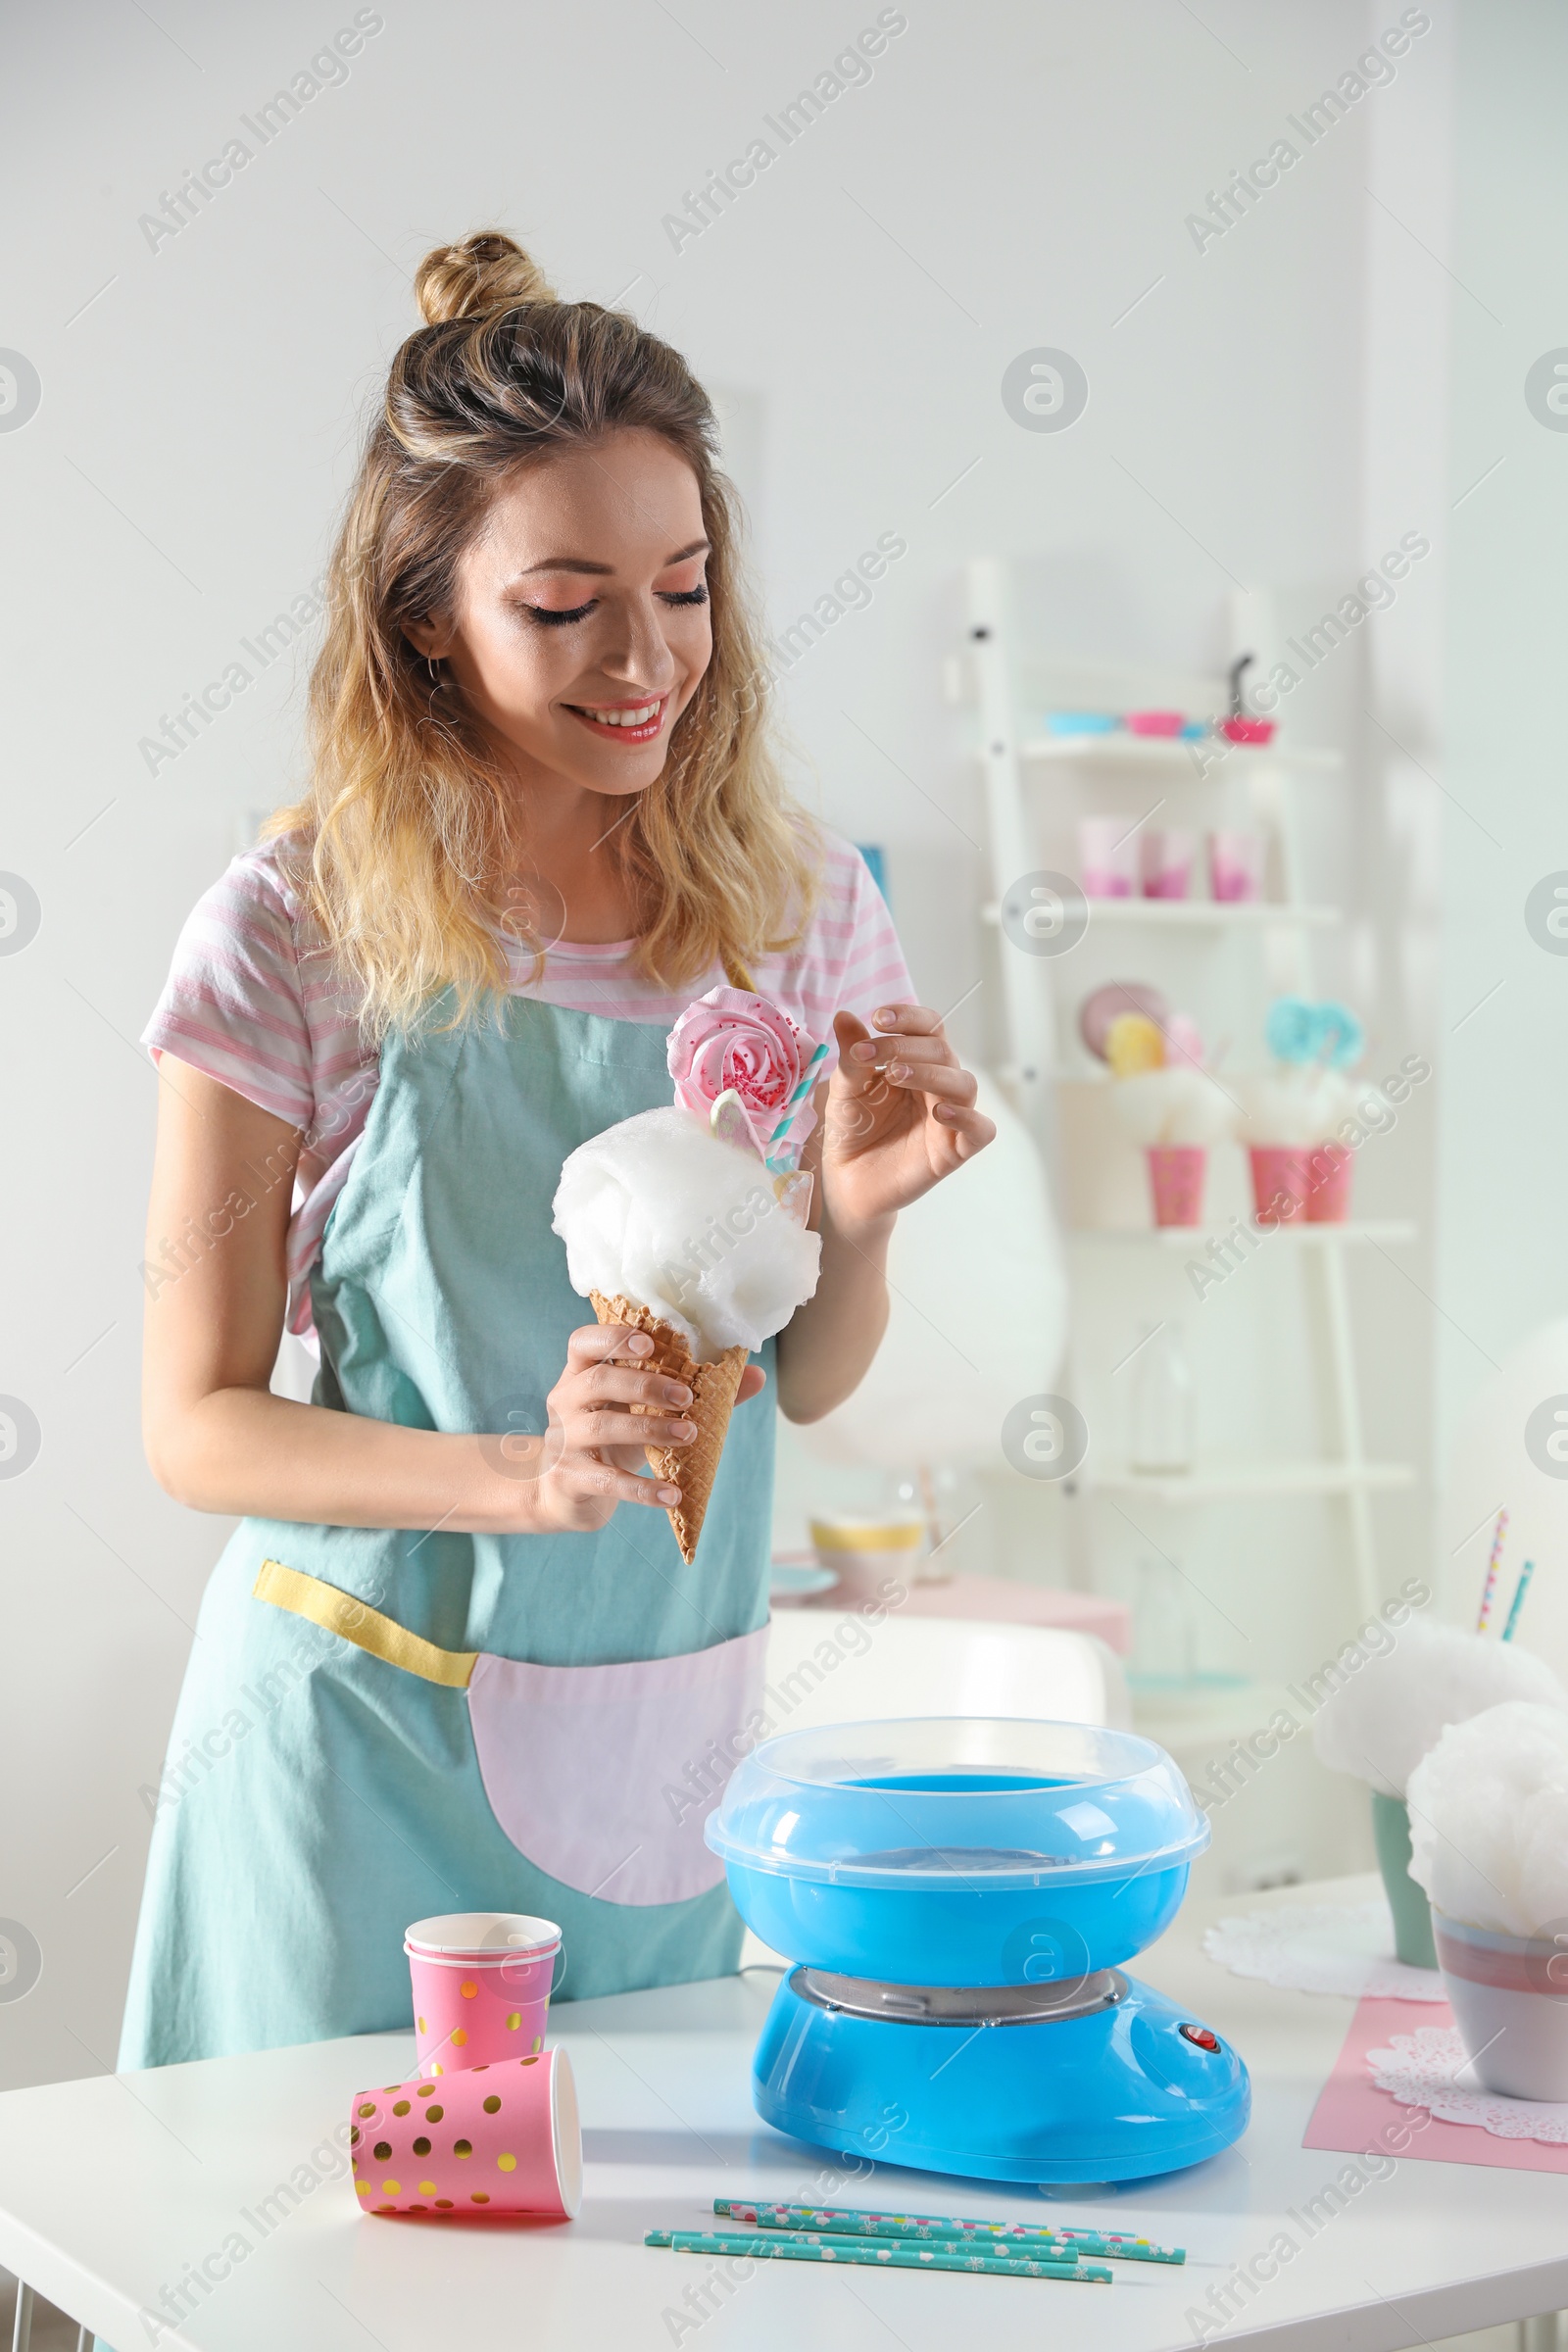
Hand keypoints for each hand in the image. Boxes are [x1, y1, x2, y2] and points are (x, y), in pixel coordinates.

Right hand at [488, 1321, 764, 1534]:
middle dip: (645, 1385)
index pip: (584, 1343)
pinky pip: (607, 1482)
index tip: (649, 1343)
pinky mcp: (571, 1478)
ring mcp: (564, 1441)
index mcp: (581, 1373)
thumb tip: (755, 1375)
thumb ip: (695, 1390)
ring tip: (689, 1434)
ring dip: (650, 1429)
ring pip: (602, 1427)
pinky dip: (643, 1489)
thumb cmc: (614, 1437)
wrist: (567, 1492)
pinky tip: (672, 1495)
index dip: (612, 1337)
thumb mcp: (645, 1410)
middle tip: (686, 1396)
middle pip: (598, 1381)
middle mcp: (566, 1401)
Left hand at [818, 1005, 994, 1237]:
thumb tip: (844, 1016)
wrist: (846, 1180)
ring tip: (895, 1075)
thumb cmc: (852, 1129)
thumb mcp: (844, 1089)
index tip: (878, 1018)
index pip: (929, 1028)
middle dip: (906, 1046)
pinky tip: (940, 1112)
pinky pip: (981, 1130)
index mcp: (916, 1062)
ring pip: (964, 1083)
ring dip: (931, 1073)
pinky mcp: (954, 1151)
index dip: (910, 1017)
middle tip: (868, 1054)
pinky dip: (967, 1117)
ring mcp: (949, 1118)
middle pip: (943, 1051)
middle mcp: (937, 1085)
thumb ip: (851, 1057)